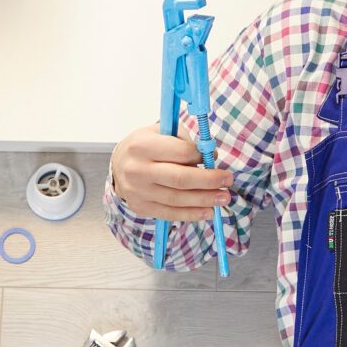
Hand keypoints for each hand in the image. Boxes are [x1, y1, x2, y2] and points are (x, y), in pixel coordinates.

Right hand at [110, 125, 232, 222]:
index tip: (212, 156)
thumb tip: (210, 155)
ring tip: (223, 197)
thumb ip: (183, 140)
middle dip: (208, 180)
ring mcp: (138, 192)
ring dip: (204, 199)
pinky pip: (170, 213)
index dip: (200, 155)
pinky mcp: (141, 207)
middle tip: (227, 180)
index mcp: (142, 145)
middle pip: (180, 179)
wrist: (118, 165)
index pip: (180, 152)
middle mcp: (137, 170)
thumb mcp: (160, 131)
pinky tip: (208, 211)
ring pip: (177, 199)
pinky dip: (192, 214)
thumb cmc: (145, 146)